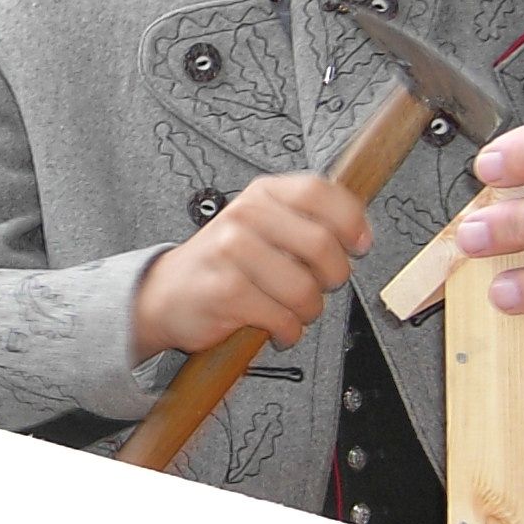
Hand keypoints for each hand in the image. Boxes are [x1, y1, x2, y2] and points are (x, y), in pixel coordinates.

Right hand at [132, 173, 371, 359]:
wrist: (164, 294)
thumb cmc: (223, 264)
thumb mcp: (260, 227)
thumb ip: (303, 222)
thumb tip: (358, 235)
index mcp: (261, 194)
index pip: (319, 192)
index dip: (350, 220)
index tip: (359, 244)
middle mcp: (246, 216)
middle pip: (321, 244)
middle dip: (333, 276)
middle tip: (322, 286)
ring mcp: (232, 252)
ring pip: (305, 289)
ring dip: (308, 311)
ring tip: (294, 312)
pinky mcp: (226, 292)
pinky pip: (283, 318)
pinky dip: (288, 332)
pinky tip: (276, 328)